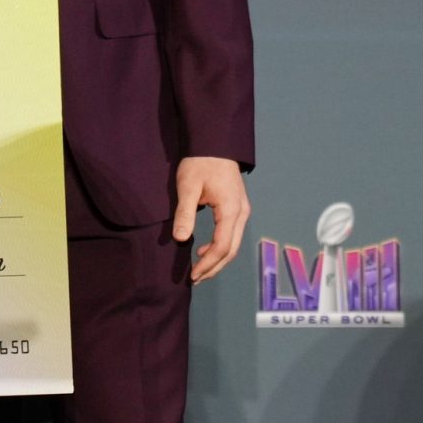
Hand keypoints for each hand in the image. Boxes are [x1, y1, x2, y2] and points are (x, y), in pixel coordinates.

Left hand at [172, 156, 249, 283]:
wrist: (214, 144)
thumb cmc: (199, 163)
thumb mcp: (187, 187)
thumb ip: (185, 213)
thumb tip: (180, 239)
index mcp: (231, 210)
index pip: (222, 246)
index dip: (208, 264)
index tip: (193, 274)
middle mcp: (241, 214)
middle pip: (231, 250)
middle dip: (214, 267)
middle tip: (195, 278)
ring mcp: (242, 211)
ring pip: (233, 244)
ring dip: (218, 259)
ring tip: (199, 270)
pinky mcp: (238, 208)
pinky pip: (232, 234)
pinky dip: (220, 247)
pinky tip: (204, 250)